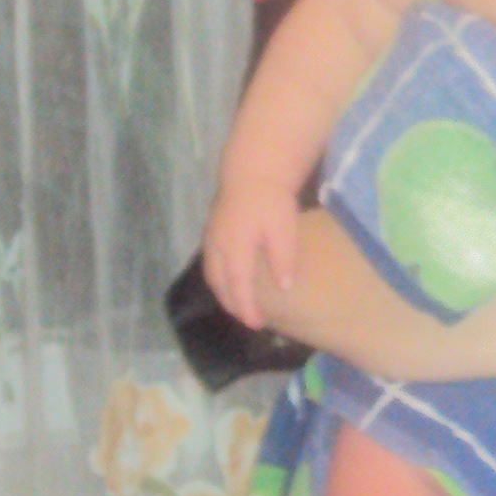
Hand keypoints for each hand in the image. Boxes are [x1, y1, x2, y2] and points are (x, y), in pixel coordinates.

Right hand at [202, 178, 302, 329]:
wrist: (252, 171)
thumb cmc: (271, 201)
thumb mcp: (284, 228)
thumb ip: (283, 258)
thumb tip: (285, 288)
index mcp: (235, 248)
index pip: (238, 287)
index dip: (246, 308)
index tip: (257, 324)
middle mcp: (217, 247)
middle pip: (220, 285)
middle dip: (232, 305)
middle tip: (249, 320)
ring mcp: (211, 238)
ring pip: (211, 275)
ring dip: (223, 293)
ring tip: (239, 305)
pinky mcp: (211, 231)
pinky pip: (210, 263)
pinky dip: (219, 278)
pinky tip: (230, 280)